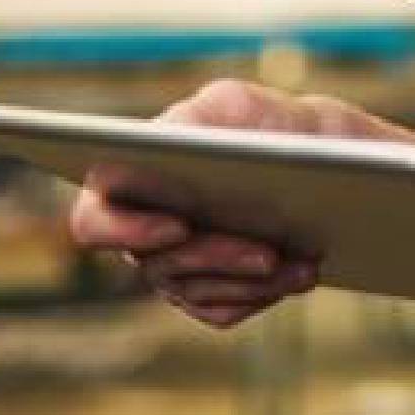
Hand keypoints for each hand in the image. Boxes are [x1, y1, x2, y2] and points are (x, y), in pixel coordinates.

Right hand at [69, 78, 363, 327]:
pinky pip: (225, 310)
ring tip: (304, 262)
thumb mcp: (234, 104)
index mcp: (133, 178)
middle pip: (159, 264)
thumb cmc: (266, 122)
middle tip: (268, 252)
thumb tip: (168, 141)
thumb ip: (198, 118)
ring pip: (198, 292)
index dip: (125, 230)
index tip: (179, 224)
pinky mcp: (209, 295)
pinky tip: (301, 272)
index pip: (94, 220)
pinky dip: (265, 293)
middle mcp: (143, 231)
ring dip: (252, 279)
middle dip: (218, 256)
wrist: (319, 154)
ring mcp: (174, 268)